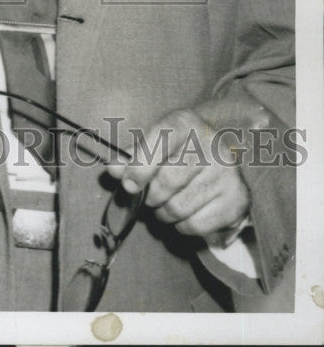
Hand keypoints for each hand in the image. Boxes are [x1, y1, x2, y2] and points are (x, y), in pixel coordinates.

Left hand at [106, 107, 250, 241]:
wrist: (219, 157)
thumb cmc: (178, 150)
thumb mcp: (155, 142)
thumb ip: (131, 156)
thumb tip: (112, 169)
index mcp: (185, 123)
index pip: (159, 142)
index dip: (139, 167)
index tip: (128, 185)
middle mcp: (211, 144)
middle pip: (166, 182)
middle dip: (150, 195)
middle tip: (150, 195)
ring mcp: (227, 173)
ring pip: (178, 208)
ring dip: (163, 213)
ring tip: (165, 203)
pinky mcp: (237, 199)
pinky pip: (196, 225)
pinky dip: (182, 226)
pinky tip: (185, 212)